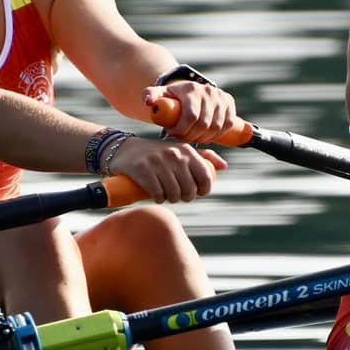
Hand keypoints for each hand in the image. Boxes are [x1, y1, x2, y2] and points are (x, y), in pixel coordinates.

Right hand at [109, 134, 225, 202]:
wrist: (124, 150)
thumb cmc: (158, 154)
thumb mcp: (181, 151)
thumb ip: (204, 157)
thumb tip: (224, 166)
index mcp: (187, 150)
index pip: (206, 178)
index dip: (203, 191)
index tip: (195, 192)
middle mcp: (174, 154)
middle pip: (190, 190)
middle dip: (185, 197)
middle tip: (177, 195)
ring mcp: (158, 161)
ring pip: (173, 194)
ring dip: (170, 199)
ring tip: (166, 195)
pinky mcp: (142, 169)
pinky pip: (157, 193)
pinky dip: (158, 198)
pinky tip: (156, 195)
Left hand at [142, 80, 239, 145]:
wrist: (187, 90)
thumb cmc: (171, 97)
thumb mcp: (158, 94)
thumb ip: (149, 95)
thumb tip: (148, 102)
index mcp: (191, 89)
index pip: (191, 116)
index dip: (182, 130)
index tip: (173, 135)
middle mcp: (209, 91)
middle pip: (204, 124)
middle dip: (191, 136)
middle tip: (181, 139)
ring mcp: (221, 96)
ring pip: (216, 126)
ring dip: (204, 138)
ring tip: (192, 138)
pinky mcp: (229, 102)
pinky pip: (228, 124)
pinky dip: (218, 134)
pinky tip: (206, 137)